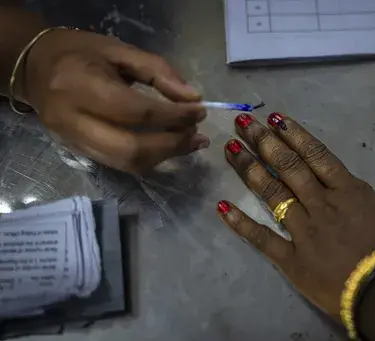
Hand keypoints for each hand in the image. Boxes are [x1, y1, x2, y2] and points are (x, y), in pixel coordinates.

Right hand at [17, 29, 208, 172]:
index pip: (137, 112)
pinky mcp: (77, 152)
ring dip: (164, 157)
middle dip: (171, 146)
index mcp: (82, 86)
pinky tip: (167, 147)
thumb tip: (192, 99)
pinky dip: (148, 158)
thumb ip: (158, 72)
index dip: (174, 116)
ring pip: (126, 164)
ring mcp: (73, 142)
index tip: (200, 111)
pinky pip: (119, 164)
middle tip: (197, 135)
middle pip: (131, 149)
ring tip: (189, 143)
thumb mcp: (120, 50)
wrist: (35, 67)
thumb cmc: (80, 53)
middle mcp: (73, 121)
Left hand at [216, 113, 374, 320]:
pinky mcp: (292, 259)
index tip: (274, 118)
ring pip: (272, 194)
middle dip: (264, 143)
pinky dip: (241, 223)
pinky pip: (263, 239)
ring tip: (230, 148)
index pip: (316, 156)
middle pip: (288, 168)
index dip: (295, 135)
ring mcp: (303, 231)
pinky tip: (221, 207)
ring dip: (250, 170)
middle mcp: (320, 204)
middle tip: (242, 123)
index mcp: (348, 191)